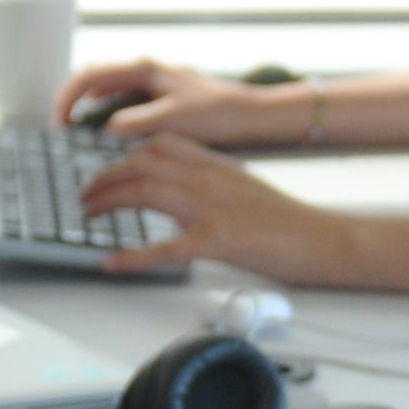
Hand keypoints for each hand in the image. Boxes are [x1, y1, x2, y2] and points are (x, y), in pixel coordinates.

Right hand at [48, 57, 290, 146]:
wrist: (249, 115)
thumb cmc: (218, 113)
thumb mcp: (174, 120)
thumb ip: (139, 122)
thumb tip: (107, 129)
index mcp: (143, 70)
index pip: (89, 75)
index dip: (67, 98)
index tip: (58, 124)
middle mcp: (143, 72)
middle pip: (90, 79)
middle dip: (69, 101)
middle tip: (59, 131)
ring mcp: (148, 83)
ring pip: (102, 90)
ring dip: (84, 108)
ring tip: (73, 136)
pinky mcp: (154, 98)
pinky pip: (117, 101)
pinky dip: (102, 114)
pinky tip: (103, 137)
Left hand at [74, 133, 344, 278]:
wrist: (322, 238)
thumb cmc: (288, 220)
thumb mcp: (245, 187)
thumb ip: (213, 183)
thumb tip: (182, 190)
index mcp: (217, 164)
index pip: (159, 144)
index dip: (124, 153)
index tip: (106, 167)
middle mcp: (209, 178)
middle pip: (142, 164)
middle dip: (105, 177)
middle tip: (86, 194)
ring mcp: (212, 208)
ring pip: (145, 192)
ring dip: (108, 201)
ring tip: (88, 214)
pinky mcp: (217, 241)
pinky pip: (165, 247)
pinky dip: (132, 256)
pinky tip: (112, 263)